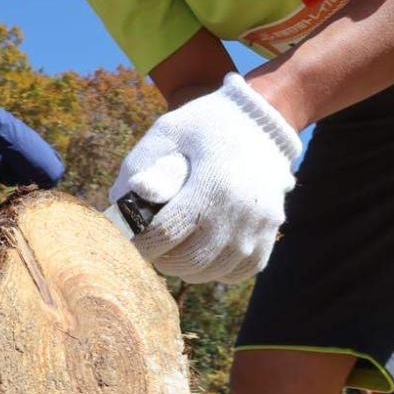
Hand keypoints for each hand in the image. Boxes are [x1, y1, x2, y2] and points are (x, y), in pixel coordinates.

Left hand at [109, 73, 301, 283]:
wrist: (260, 122)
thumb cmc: (204, 126)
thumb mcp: (169, 132)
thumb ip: (143, 165)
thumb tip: (123, 201)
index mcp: (211, 185)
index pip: (165, 234)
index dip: (140, 242)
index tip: (130, 239)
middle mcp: (240, 211)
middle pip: (190, 261)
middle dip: (162, 259)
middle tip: (150, 248)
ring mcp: (259, 225)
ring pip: (214, 271)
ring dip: (187, 268)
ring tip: (174, 251)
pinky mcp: (271, 232)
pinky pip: (240, 270)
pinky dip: (218, 269)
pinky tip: (204, 253)